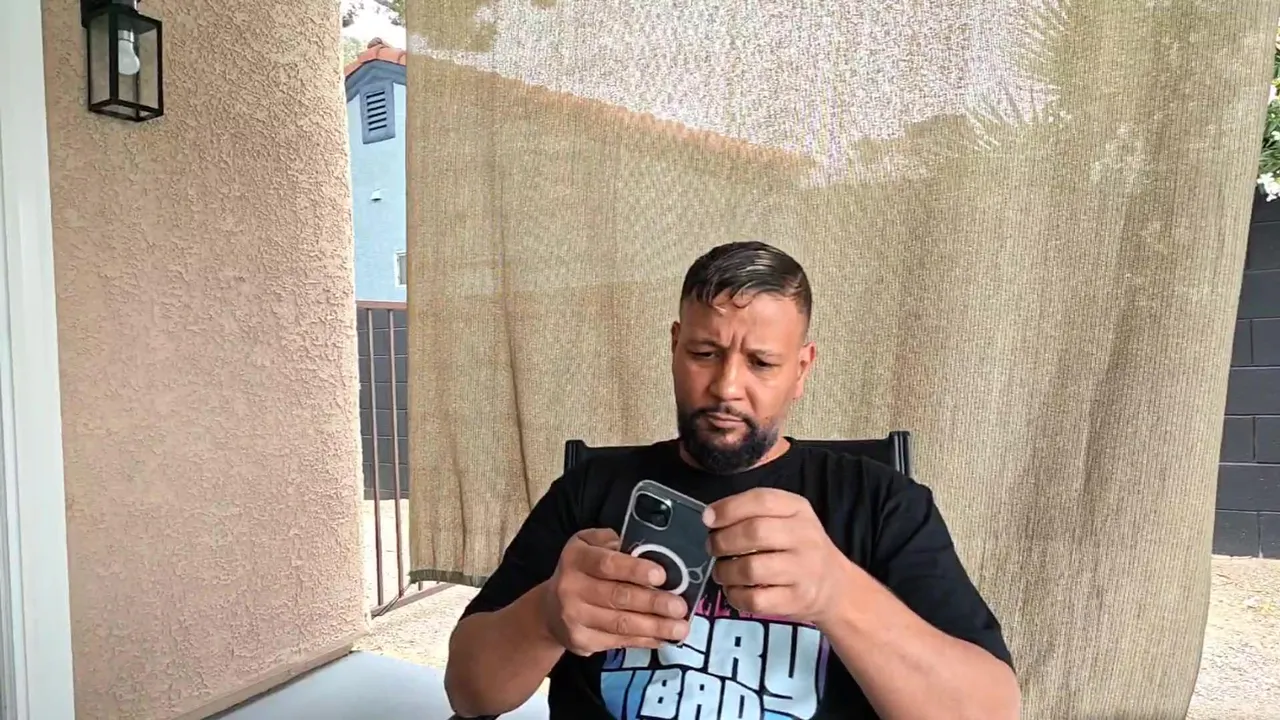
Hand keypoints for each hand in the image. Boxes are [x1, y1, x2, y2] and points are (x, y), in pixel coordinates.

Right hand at [541, 528, 690, 655]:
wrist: (550, 609)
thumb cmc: (582, 571)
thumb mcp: (590, 545)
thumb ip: (614, 543)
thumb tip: (649, 551)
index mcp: (576, 558)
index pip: (607, 564)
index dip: (635, 569)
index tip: (661, 575)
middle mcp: (571, 587)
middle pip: (618, 597)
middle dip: (654, 602)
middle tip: (680, 606)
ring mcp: (574, 617)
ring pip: (621, 624)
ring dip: (655, 626)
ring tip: (680, 628)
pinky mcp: (581, 641)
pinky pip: (619, 641)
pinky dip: (645, 640)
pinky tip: (663, 637)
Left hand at [705, 488, 847, 625]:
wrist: (835, 586)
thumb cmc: (799, 547)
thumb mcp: (787, 518)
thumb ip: (752, 511)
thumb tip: (710, 516)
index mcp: (799, 510)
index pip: (761, 500)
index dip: (729, 509)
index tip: (708, 519)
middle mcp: (805, 537)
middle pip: (754, 533)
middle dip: (722, 541)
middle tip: (712, 548)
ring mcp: (804, 570)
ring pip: (751, 569)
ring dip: (725, 571)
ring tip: (721, 571)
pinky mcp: (797, 600)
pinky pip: (755, 600)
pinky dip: (735, 595)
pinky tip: (734, 590)